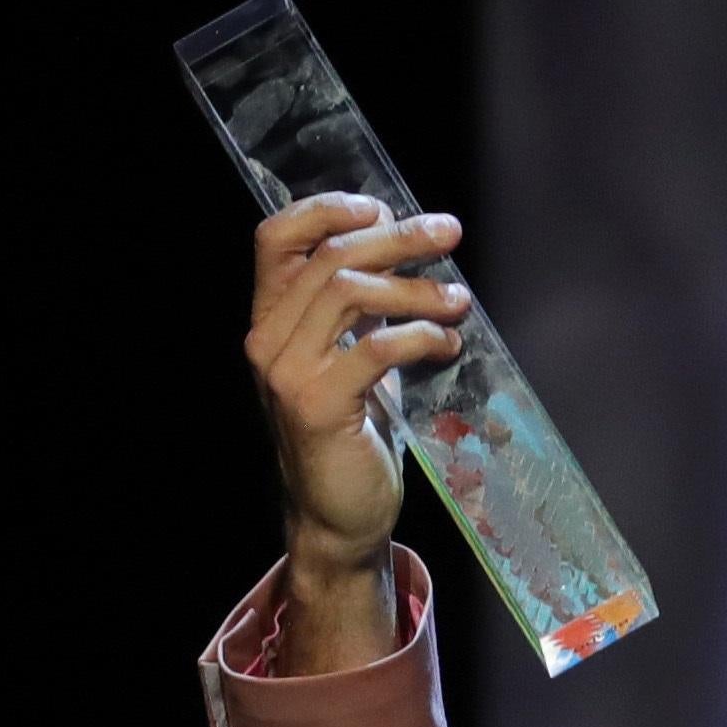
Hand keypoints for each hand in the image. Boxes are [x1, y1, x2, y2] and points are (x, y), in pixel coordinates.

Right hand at [247, 190, 469, 669]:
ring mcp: (287, 373)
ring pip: (351, 294)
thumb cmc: (353, 434)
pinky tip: (448, 346)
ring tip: (458, 302)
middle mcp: (267, 341)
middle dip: (399, 238)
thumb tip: (405, 242)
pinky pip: (377, 348)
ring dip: (417, 289)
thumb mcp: (352, 356)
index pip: (276, 237)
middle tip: (449, 233)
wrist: (339, 517)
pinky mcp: (318, 407)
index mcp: (270, 320)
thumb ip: (363, 306)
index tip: (384, 210)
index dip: (328, 209)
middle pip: (331, 258)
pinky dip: (422, 337)